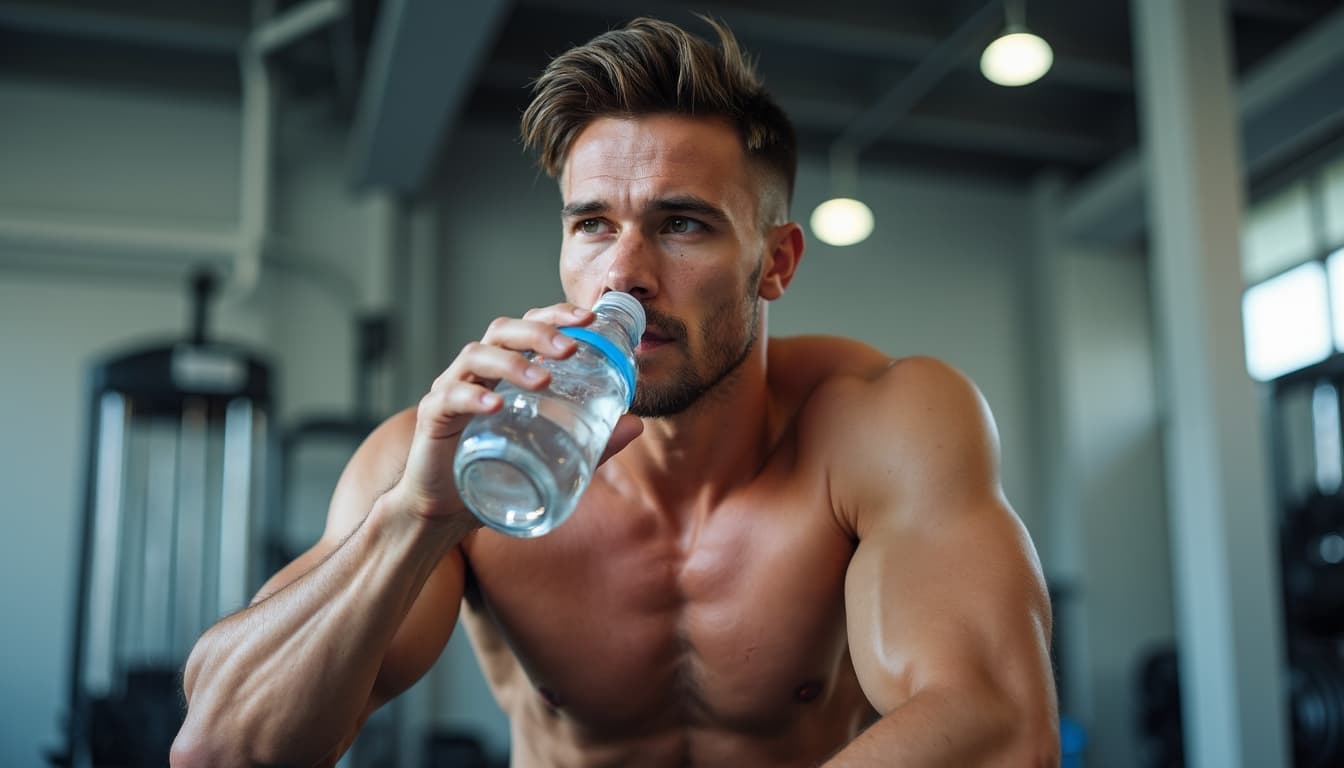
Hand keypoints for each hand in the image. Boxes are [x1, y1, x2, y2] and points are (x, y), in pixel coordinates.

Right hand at [393, 303, 642, 522]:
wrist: (449, 509)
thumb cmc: (500, 470)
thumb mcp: (554, 454)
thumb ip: (593, 441)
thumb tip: (636, 425)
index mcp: (506, 369)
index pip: (529, 326)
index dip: (556, 315)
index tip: (589, 319)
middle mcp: (478, 370)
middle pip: (503, 330)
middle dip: (539, 333)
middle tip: (570, 348)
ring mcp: (452, 388)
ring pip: (476, 355)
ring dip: (512, 362)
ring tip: (542, 379)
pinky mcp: (432, 415)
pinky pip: (449, 395)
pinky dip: (472, 395)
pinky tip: (494, 404)